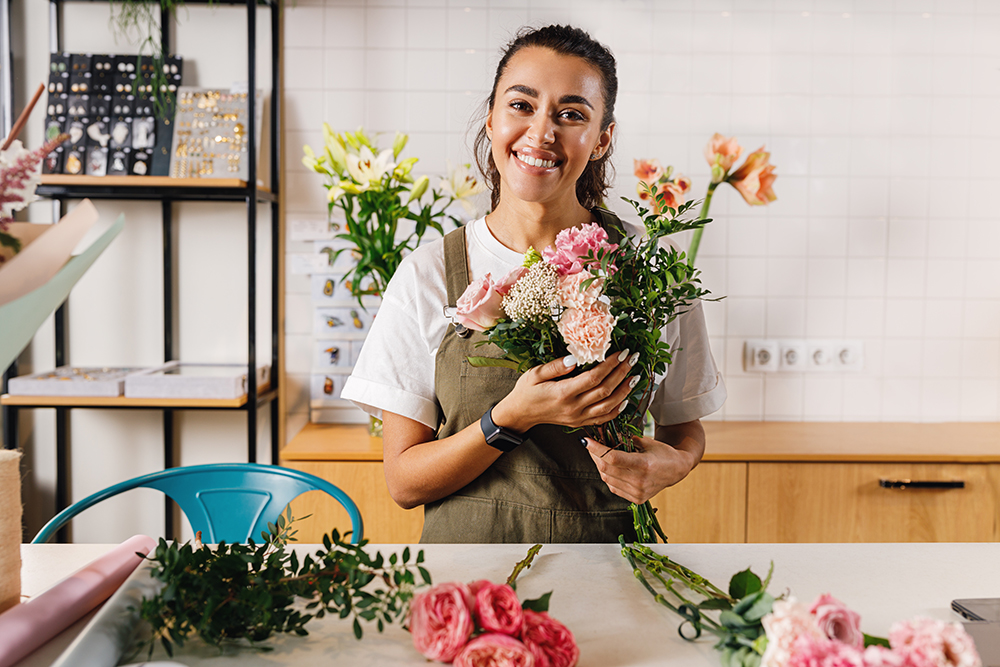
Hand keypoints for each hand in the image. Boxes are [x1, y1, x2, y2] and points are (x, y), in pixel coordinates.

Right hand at [490, 350, 638, 432]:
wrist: (521, 413)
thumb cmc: (527, 390)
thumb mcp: (535, 373)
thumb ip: (555, 366)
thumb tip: (575, 358)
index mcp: (563, 393)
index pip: (594, 377)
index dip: (611, 365)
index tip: (621, 352)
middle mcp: (573, 408)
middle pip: (605, 390)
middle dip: (622, 373)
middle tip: (633, 359)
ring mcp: (578, 418)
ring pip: (609, 406)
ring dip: (625, 391)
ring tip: (635, 376)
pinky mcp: (580, 423)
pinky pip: (603, 419)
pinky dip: (617, 410)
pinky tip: (626, 399)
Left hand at [583, 421, 704, 503]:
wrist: (677, 471)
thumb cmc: (663, 453)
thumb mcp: (646, 442)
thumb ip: (625, 439)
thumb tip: (604, 433)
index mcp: (644, 465)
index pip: (612, 458)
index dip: (596, 449)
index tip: (585, 440)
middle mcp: (640, 481)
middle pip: (606, 469)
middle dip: (594, 455)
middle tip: (590, 444)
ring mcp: (637, 492)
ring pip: (606, 478)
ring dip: (599, 465)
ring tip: (599, 453)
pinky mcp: (636, 499)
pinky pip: (612, 486)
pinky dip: (607, 475)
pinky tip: (608, 466)